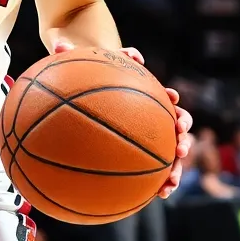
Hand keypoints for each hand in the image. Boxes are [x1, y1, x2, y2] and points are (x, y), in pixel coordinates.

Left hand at [52, 41, 191, 197]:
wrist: (87, 93)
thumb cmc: (87, 78)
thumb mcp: (80, 65)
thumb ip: (71, 54)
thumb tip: (57, 45)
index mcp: (145, 95)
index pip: (164, 95)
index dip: (170, 98)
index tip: (172, 99)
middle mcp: (153, 116)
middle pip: (176, 125)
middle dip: (182, 137)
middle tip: (180, 147)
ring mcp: (150, 136)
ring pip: (170, 152)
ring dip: (175, 168)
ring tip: (170, 184)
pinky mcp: (142, 153)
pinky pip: (153, 169)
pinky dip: (157, 182)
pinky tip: (157, 195)